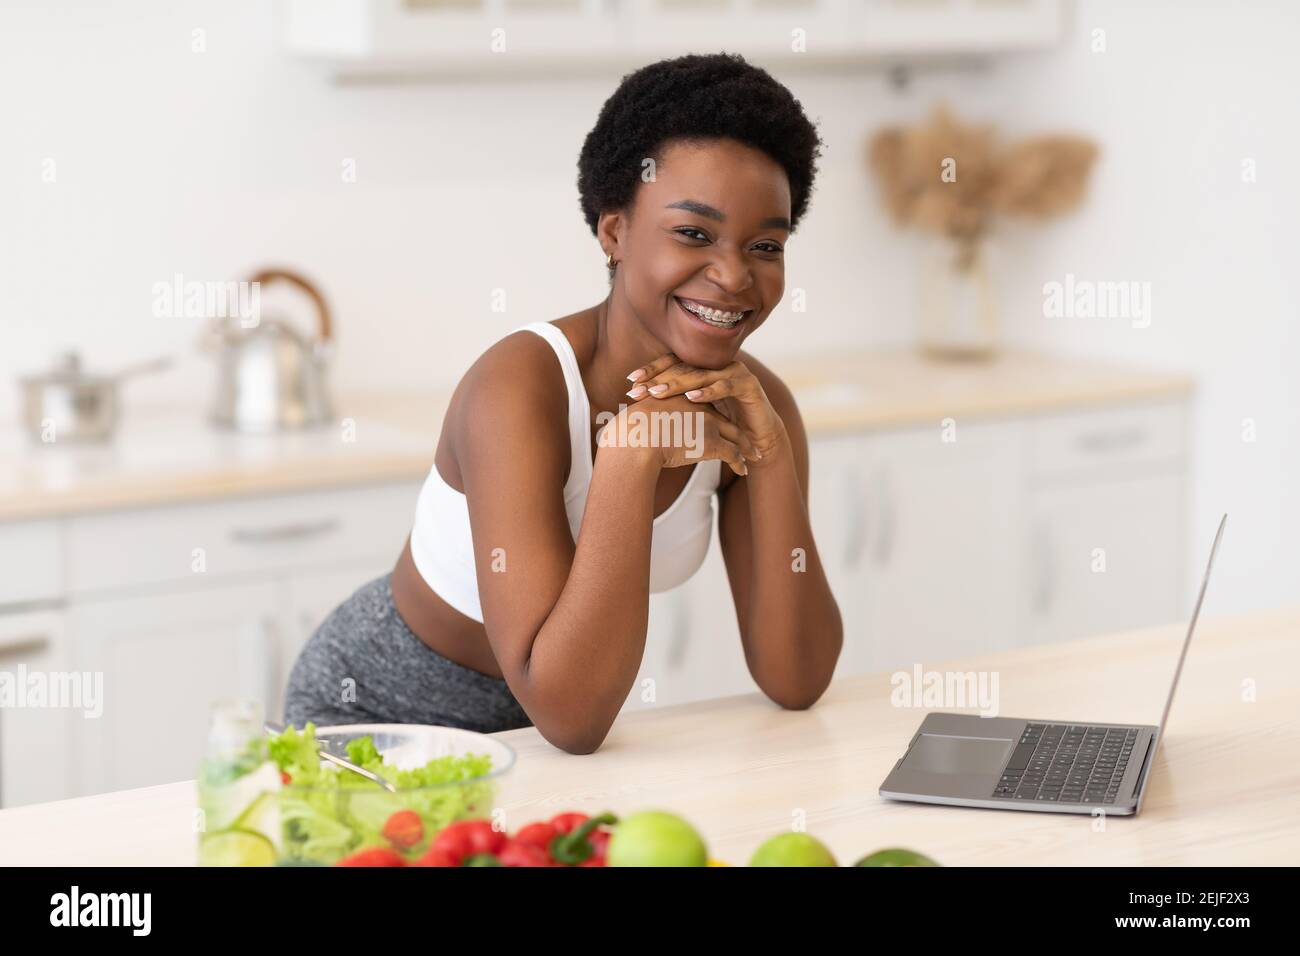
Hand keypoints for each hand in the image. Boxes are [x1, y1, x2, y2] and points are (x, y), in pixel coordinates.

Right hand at [601, 392, 756, 476]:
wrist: (634, 440)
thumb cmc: (629, 433)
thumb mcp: (637, 421)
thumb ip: (646, 423)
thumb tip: (639, 432)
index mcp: (684, 398)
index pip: (706, 406)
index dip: (716, 417)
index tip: (722, 425)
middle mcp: (698, 406)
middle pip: (724, 418)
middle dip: (737, 429)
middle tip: (747, 438)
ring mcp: (707, 423)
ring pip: (734, 435)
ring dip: (745, 447)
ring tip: (754, 456)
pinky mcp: (711, 442)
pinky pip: (732, 453)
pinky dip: (740, 463)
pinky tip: (744, 471)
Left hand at [625, 354, 787, 460]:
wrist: (757, 439)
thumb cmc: (722, 425)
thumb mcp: (695, 412)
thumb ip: (674, 403)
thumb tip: (638, 402)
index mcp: (705, 367)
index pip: (674, 363)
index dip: (653, 370)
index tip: (630, 381)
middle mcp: (719, 365)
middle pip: (684, 367)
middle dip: (659, 378)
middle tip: (639, 389)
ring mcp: (735, 372)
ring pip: (702, 375)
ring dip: (678, 384)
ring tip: (657, 392)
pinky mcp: (749, 385)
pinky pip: (726, 386)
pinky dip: (708, 392)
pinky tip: (691, 398)